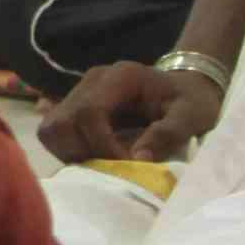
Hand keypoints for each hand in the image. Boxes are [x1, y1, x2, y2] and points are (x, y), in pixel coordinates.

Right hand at [45, 57, 221, 166]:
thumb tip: (138, 160)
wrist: (185, 87)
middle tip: (110, 167)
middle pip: (62, 120)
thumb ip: (169, 133)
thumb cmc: (191, 100)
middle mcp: (92, 80)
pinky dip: (67, 150)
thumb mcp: (193, 115)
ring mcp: (80, 92)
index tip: (126, 166)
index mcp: (120, 77)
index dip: (101, 145)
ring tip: (100, 164)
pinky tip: (93, 158)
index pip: (89, 111)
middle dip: (82, 151)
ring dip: (70, 153)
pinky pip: (54, 132)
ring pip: (51, 128)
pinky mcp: (75, 107)